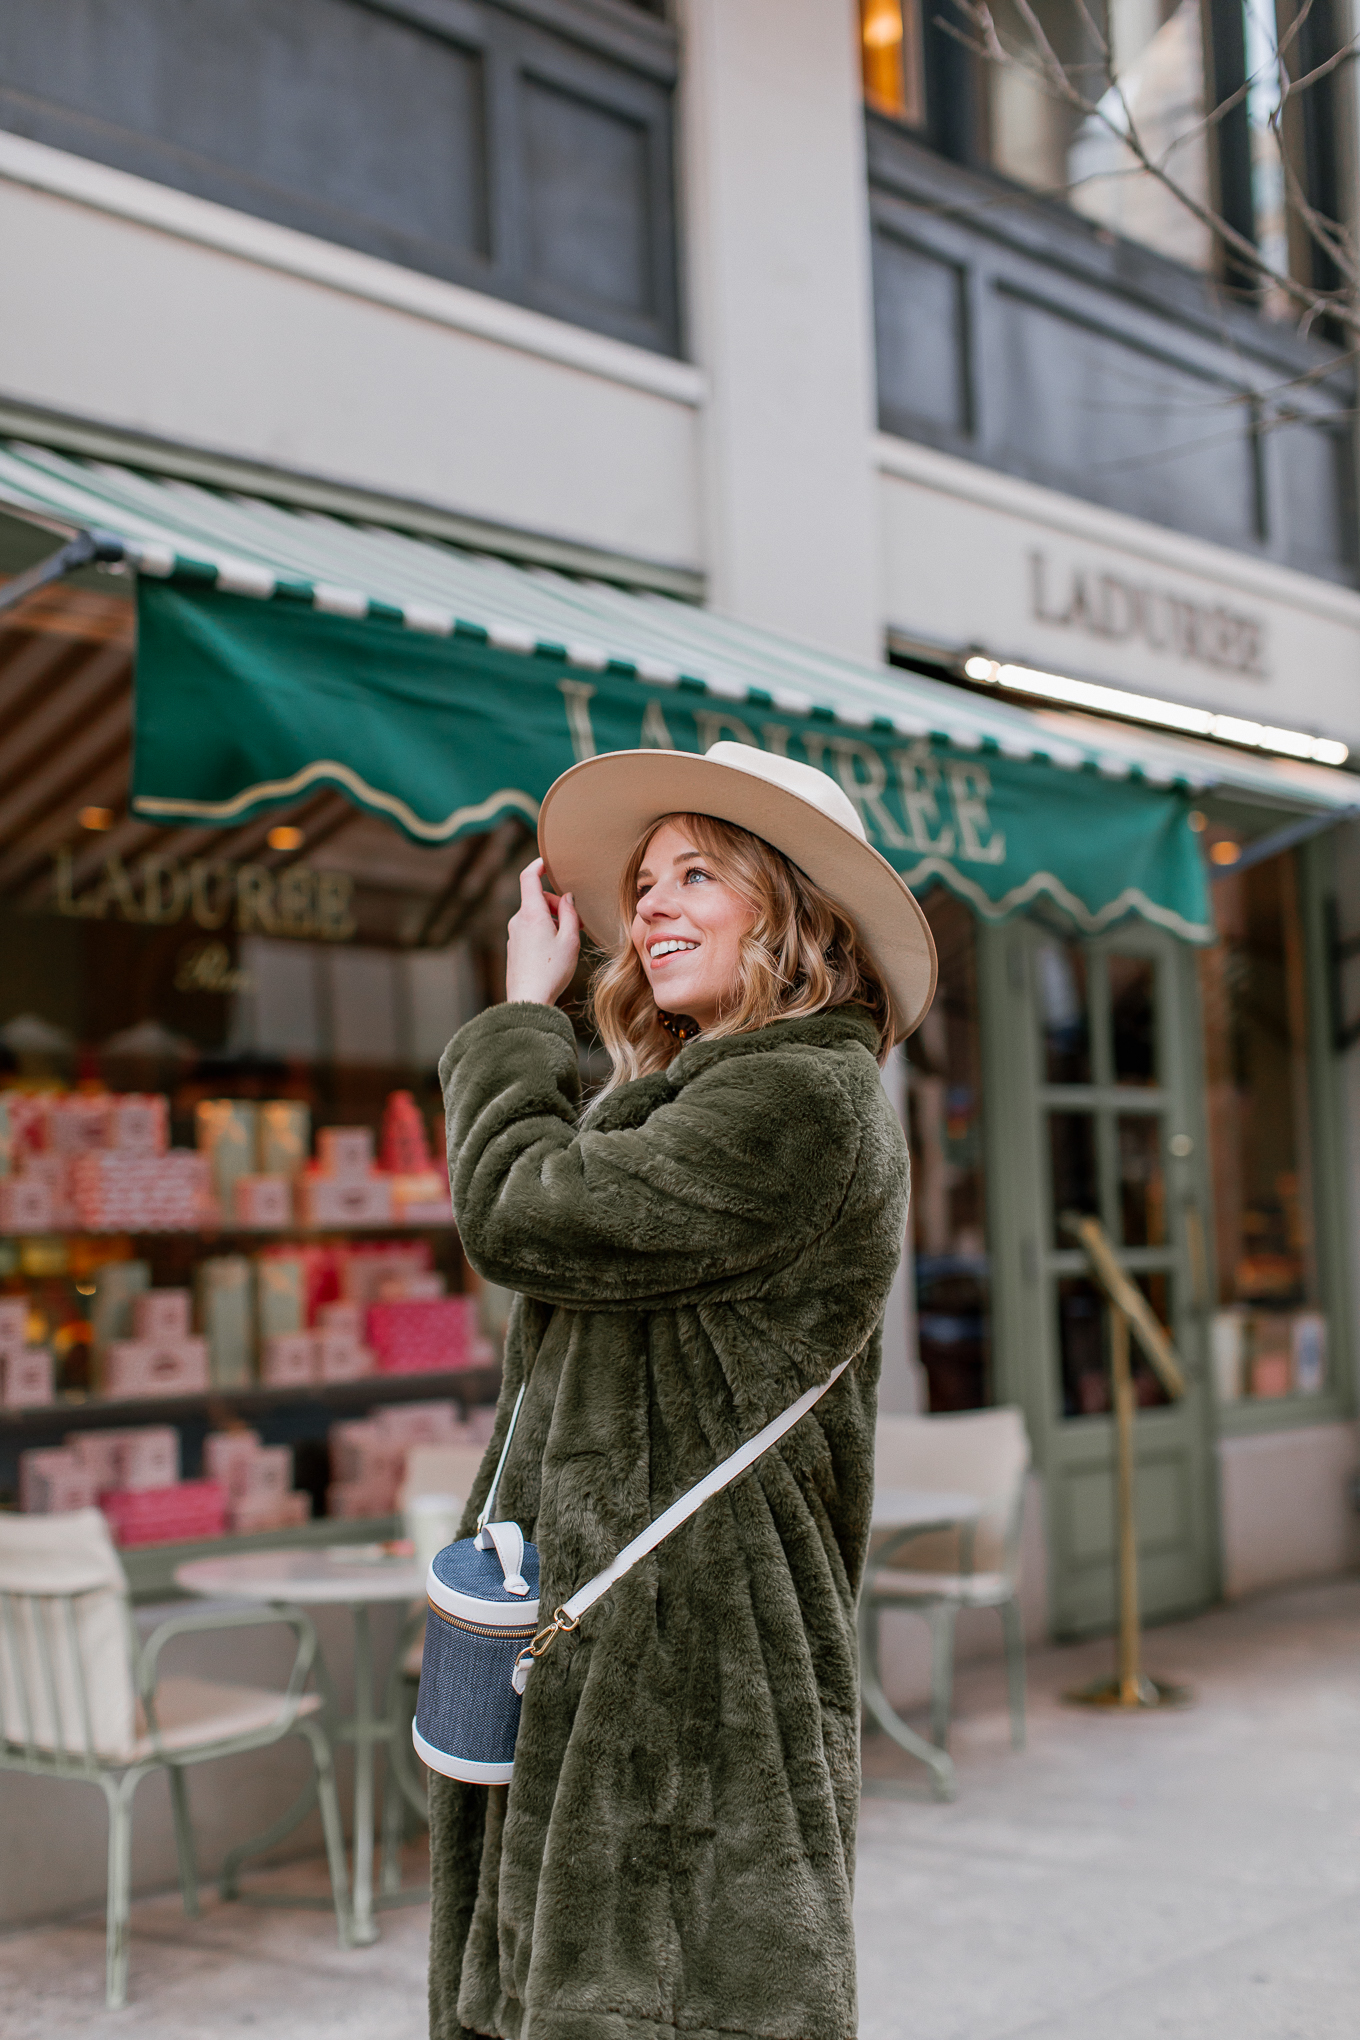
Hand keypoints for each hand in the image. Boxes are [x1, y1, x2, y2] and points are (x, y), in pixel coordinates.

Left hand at [505, 858, 580, 1006]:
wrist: (528, 999)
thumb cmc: (552, 971)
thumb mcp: (570, 939)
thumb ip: (569, 913)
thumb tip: (566, 898)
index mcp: (531, 913)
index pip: (528, 877)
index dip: (538, 865)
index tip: (547, 862)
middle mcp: (518, 920)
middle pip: (536, 899)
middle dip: (556, 904)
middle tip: (576, 921)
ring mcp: (514, 934)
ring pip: (534, 916)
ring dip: (552, 920)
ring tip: (567, 940)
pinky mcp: (514, 947)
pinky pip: (530, 930)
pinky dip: (543, 931)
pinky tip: (555, 951)